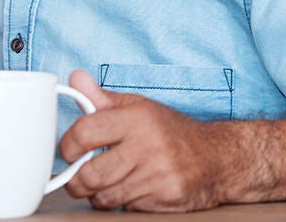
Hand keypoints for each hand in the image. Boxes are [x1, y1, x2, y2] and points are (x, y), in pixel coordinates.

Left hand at [58, 69, 225, 211]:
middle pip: (90, 174)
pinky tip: (129, 189)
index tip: (67, 151)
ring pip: (104, 196)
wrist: (218, 158)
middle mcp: (147, 145)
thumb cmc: (172, 132)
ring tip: (104, 183)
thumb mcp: (138, 107)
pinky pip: (126, 207)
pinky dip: (120, 202)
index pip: (84, 132)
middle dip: (76, 180)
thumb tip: (75, 79)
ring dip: (97, 194)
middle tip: (77, 176)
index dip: (67, 146)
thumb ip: (102, 98)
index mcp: (136, 118)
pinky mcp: (165, 198)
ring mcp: (158, 174)